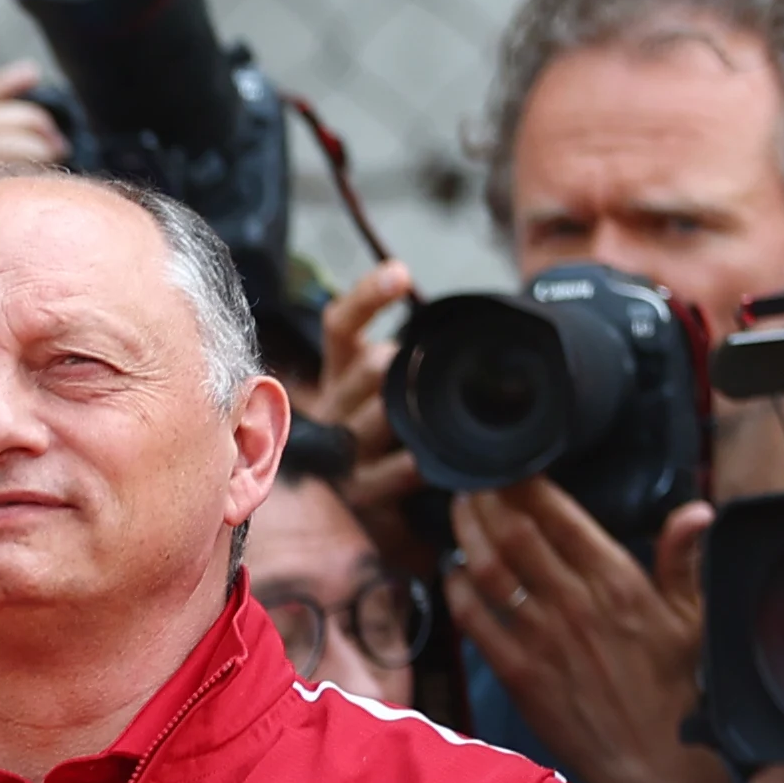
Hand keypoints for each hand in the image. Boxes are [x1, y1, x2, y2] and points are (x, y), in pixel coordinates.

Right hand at [310, 258, 422, 538]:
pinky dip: (412, 465)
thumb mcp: (391, 385)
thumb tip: (448, 320)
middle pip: (370, 367)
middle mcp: (335, 406)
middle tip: (422, 375)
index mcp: (342, 372)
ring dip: (410, 413)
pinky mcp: (359, 493)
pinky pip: (391, 471)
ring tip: (429, 420)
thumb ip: (411, 354)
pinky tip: (424, 463)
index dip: (368, 297)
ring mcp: (344, 449)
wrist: (361, 508)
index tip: (400, 274)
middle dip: (402, 366)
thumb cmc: (389, 433)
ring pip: (382, 413)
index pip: (342, 324)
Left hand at [445, 480, 748, 782]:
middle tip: (467, 478)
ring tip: (455, 510)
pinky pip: (475, 619)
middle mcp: (577, 600)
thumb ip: (683, 560)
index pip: (561, 516)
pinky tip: (452, 572)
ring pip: (489, 567)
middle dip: (485, 498)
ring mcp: (543, 635)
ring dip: (466, 534)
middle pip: (515, 532)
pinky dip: (458, 590)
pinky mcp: (519, 670)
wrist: (655, 761)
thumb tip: (695, 509)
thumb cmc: (677, 688)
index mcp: (620, 580)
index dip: (526, 485)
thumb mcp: (692, 619)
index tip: (507, 464)